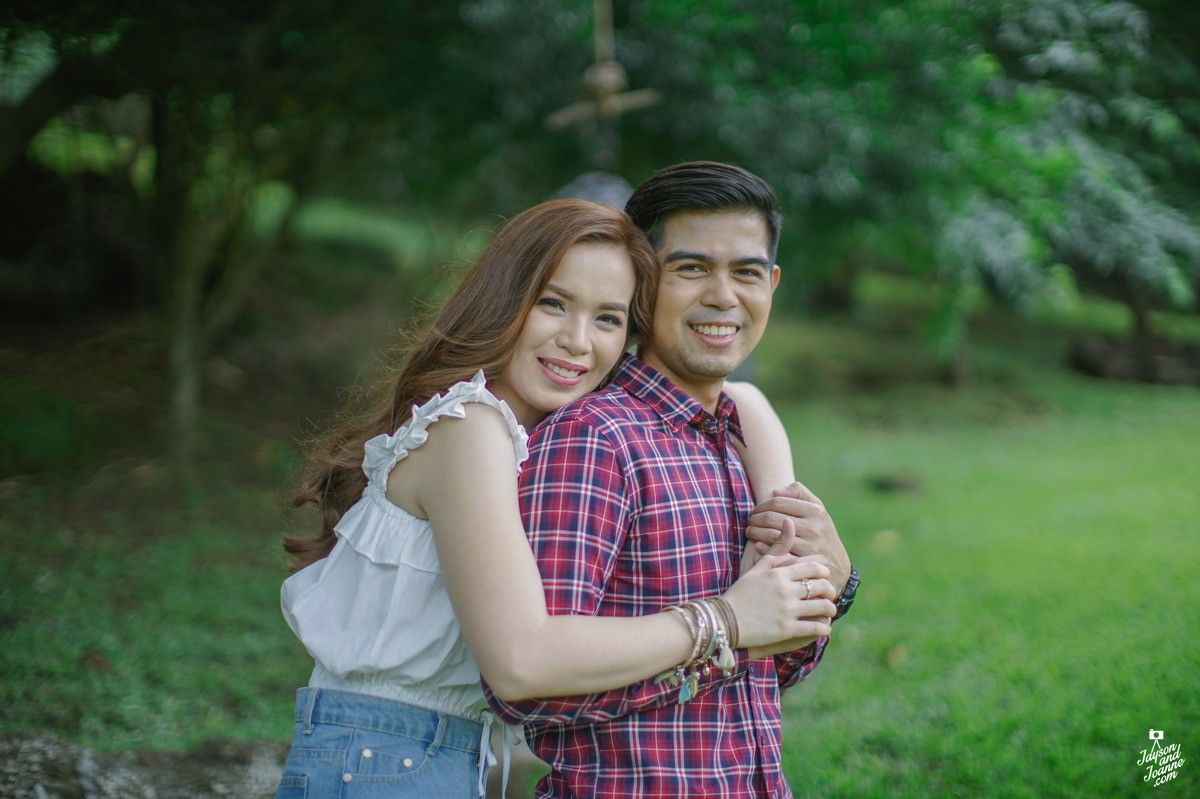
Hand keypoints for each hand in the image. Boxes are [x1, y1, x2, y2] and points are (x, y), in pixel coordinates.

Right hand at [721, 519, 836, 652]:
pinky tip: (824, 629)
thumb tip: (789, 521)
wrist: (723, 620)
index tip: (823, 576)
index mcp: (779, 573)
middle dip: (830, 590)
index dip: (824, 571)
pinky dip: (824, 629)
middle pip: (822, 585)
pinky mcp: (786, 629)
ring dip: (830, 609)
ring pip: (822, 606)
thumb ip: (776, 548)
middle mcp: (785, 589)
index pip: (814, 566)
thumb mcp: (757, 568)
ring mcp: (787, 610)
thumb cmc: (740, 592)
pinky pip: (815, 628)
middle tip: (829, 594)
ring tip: (829, 612)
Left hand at [746, 482, 851, 595]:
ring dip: (755, 532)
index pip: (778, 502)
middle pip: (771, 517)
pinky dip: (763, 548)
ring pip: (771, 534)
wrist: (837, 568)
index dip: (761, 505)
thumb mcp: (818, 510)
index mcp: (816, 511)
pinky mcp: (804, 563)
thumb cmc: (822, 534)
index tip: (755, 510)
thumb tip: (775, 491)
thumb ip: (799, 493)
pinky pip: (777, 553)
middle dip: (755, 518)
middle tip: (749, 522)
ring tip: (750, 532)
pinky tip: (758, 546)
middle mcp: (814, 527)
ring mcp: (809, 546)